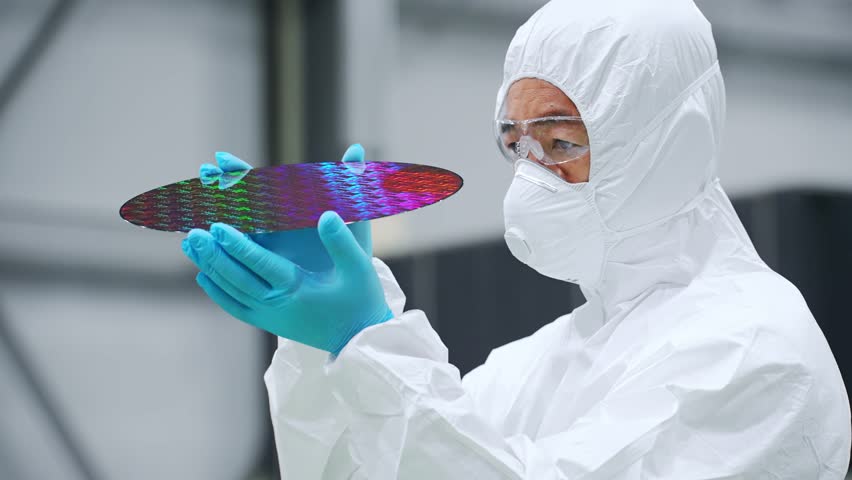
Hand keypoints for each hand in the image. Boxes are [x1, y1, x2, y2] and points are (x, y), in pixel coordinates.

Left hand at [183, 212, 392, 354]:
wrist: (360, 340)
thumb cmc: (361, 300)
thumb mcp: (359, 268)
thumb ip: (342, 241)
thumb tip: (325, 215)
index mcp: (297, 289)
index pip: (259, 264)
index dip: (237, 245)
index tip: (216, 226)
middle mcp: (277, 305)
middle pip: (236, 278)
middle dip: (213, 254)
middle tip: (192, 233)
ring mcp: (270, 317)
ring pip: (231, 292)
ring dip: (209, 269)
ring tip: (191, 247)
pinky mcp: (270, 323)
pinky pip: (236, 308)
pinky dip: (217, 293)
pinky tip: (203, 277)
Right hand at [200, 146, 371, 271]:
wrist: (350, 286)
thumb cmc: (351, 249)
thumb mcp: (353, 216)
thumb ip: (352, 182)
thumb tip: (358, 146)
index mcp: (293, 210)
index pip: (262, 184)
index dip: (242, 171)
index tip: (221, 158)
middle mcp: (276, 225)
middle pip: (242, 202)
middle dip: (221, 188)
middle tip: (201, 174)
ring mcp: (267, 247)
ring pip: (233, 229)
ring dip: (212, 218)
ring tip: (186, 210)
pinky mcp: (264, 268)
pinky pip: (236, 257)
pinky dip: (217, 251)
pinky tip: (194, 247)